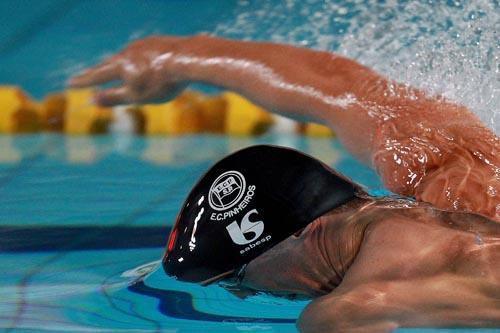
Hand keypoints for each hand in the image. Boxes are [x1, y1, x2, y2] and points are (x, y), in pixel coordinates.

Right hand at [69, 36, 186, 105]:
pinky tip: (145, 62)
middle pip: (111, 63)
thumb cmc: (162, 82)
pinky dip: (140, 60)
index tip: (70, 83)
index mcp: (120, 64)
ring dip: (121, 65)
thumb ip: (114, 98)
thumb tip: (92, 101)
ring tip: (117, 70)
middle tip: (88, 75)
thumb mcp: (136, 96)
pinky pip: (145, 54)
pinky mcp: (160, 42)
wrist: (189, 58)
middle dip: (100, 72)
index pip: (97, 75)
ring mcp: (145, 44)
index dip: (84, 81)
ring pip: (129, 57)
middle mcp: (129, 51)